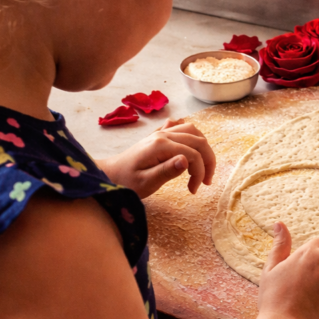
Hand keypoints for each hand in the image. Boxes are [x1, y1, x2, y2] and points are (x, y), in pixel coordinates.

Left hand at [101, 119, 216, 197]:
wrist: (111, 173)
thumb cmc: (126, 181)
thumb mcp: (145, 182)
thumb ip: (166, 171)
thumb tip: (187, 160)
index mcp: (160, 146)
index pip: (192, 154)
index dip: (199, 172)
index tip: (193, 190)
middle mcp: (163, 135)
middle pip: (198, 140)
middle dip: (208, 161)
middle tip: (205, 182)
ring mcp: (162, 132)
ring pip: (193, 131)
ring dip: (203, 149)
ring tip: (202, 169)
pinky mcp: (160, 135)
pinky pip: (182, 128)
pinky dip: (192, 138)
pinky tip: (191, 150)